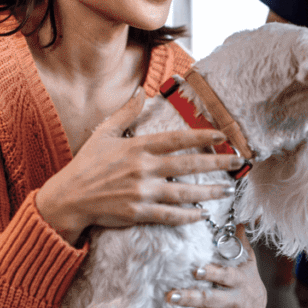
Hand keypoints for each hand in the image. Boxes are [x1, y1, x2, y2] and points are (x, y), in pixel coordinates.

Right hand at [36, 89, 247, 243]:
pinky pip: (169, 215)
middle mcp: (143, 168)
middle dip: (217, 163)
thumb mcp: (103, 133)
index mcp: (137, 147)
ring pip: (184, 192)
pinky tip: (202, 214)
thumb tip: (141, 92)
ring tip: (228, 190)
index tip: (222, 135)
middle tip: (238, 163)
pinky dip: (187, 216)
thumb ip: (125, 113)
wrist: (68, 198)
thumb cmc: (86, 165)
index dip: (202, 136)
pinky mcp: (138, 212)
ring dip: (209, 191)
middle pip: (188, 164)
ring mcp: (141, 192)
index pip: (177, 139)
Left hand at [166, 225, 266, 307]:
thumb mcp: (248, 260)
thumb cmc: (248, 279)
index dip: (211, 274)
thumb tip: (236, 221)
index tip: (195, 271)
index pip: (225, 276)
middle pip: (210, 300)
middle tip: (170, 295)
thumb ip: (239, 242)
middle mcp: (235, 300)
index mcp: (239, 280)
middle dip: (189, 298)